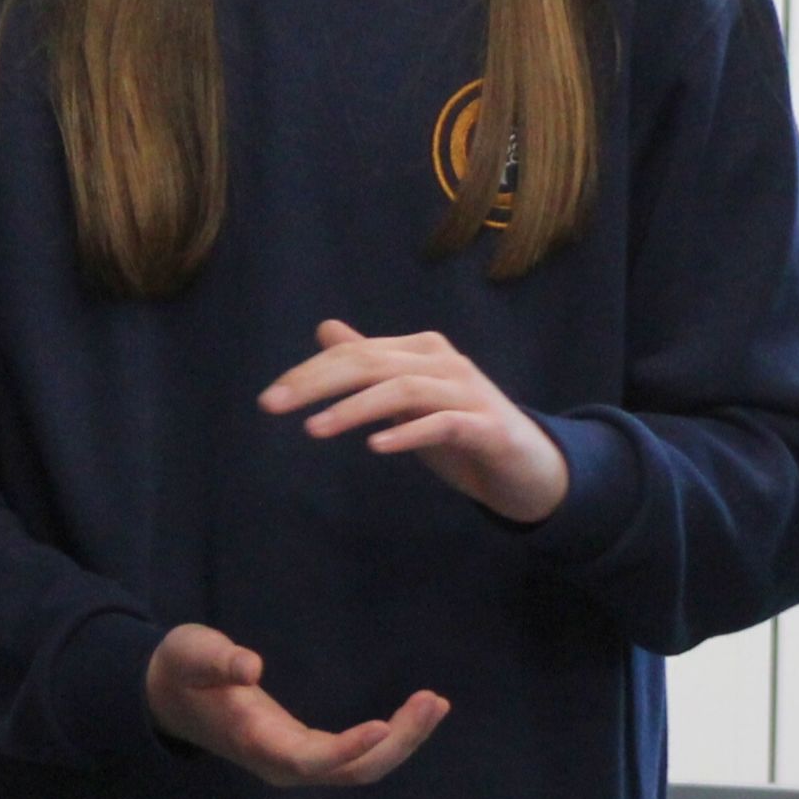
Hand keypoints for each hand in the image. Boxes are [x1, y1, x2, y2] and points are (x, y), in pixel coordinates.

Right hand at [144, 623, 448, 787]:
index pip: (308, 760)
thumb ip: (217, 661)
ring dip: (401, 741)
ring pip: (359, 767)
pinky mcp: (306, 750)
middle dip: (396, 743)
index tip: (383, 726)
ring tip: (436, 704)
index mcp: (254, 741)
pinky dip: (390, 738)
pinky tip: (416, 713)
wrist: (170, 696)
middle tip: (433, 702)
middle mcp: (281, 762)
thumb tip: (250, 666)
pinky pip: (356, 756)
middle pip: (349, 770)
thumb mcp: (191, 653)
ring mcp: (296, 760)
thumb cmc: (182, 669)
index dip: (346, 749)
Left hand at [258, 319, 572, 524]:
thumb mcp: (407, 399)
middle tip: (273, 405)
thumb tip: (326, 330)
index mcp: (422, 351)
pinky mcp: (487, 429)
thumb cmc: (461, 431)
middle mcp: (444, 363)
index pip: (355, 353)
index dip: (310, 372)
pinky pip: (443, 424)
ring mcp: (468, 394)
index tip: (271, 398)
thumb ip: (371, 366)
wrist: (528, 468)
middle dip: (318, 383)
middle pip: (371, 363)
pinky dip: (408, 434)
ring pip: (403, 390)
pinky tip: (376, 447)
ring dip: (355, 409)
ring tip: (315, 429)